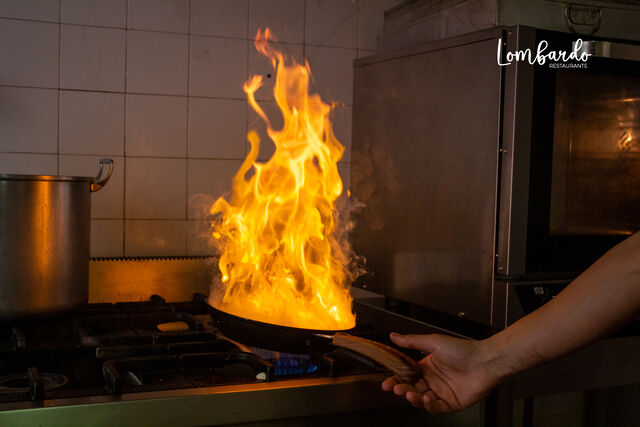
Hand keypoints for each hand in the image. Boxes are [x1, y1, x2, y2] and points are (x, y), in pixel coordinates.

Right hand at [381, 333, 502, 412]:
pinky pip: (437, 407)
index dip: (396, 379)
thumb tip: (394, 336)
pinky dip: (429, 405)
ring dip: (413, 398)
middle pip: (412, 388)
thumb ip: (412, 341)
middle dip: (402, 389)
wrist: (484, 361)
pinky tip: (425, 399)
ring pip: (421, 399)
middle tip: (395, 388)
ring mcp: (442, 392)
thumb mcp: (433, 342)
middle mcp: (433, 380)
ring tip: (409, 394)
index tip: (387, 381)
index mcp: (427, 366)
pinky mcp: (452, 403)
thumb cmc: (463, 349)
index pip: (407, 375)